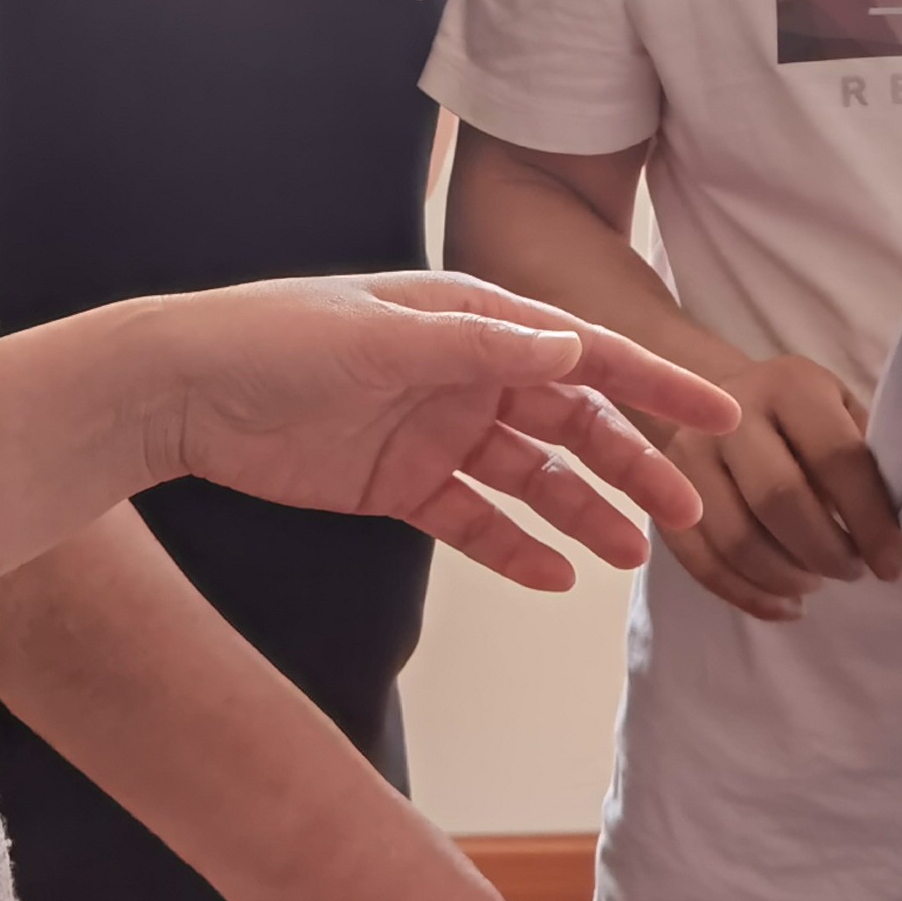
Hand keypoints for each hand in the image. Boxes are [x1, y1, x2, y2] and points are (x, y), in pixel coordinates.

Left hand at [139, 272, 738, 590]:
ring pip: (533, 479)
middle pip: (571, 425)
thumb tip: (573, 350)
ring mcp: (436, 431)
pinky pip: (475, 522)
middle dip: (633, 466)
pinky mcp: (399, 484)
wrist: (181, 389)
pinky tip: (555, 578)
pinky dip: (515, 549)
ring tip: (633, 558)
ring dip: (584, 514)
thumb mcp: (383, 338)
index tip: (720, 414)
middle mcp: (466, 374)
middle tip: (687, 514)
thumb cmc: (278, 338)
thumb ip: (481, 347)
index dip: (655, 384)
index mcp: (473, 322)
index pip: (583, 354)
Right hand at [653, 351, 901, 622]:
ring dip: (787, 577)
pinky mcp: (662, 497)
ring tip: (815, 580)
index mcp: (791, 386)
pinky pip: (702, 563)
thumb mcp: (836, 410)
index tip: (894, 564)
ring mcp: (688, 455)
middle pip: (779, 500)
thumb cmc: (795, 414)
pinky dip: (748, 595)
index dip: (870, 520)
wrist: (705, 395)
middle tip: (851, 571)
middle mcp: (730, 413)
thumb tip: (891, 534)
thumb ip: (862, 458)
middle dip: (826, 552)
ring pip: (737, 539)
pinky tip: (783, 602)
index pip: (837, 457)